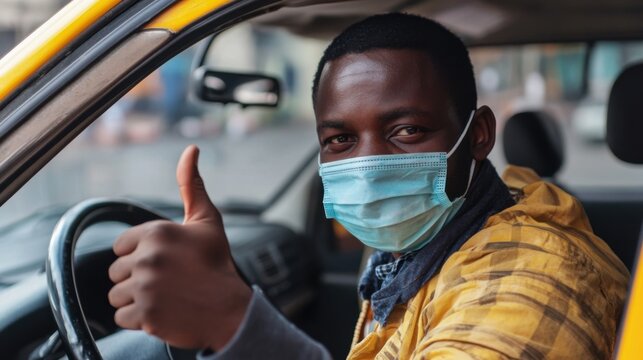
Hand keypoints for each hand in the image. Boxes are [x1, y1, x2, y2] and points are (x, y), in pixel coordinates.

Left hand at [108, 145, 250, 349]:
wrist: (230, 309)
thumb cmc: (217, 264)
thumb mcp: (206, 220)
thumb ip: (191, 185)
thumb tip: (191, 149)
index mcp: (157, 232)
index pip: (121, 246)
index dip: (140, 256)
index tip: (164, 263)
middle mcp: (148, 258)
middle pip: (117, 271)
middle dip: (136, 278)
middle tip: (167, 282)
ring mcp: (146, 288)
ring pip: (117, 295)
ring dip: (135, 300)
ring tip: (164, 297)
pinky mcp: (145, 315)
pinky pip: (122, 318)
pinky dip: (138, 320)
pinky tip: (162, 312)